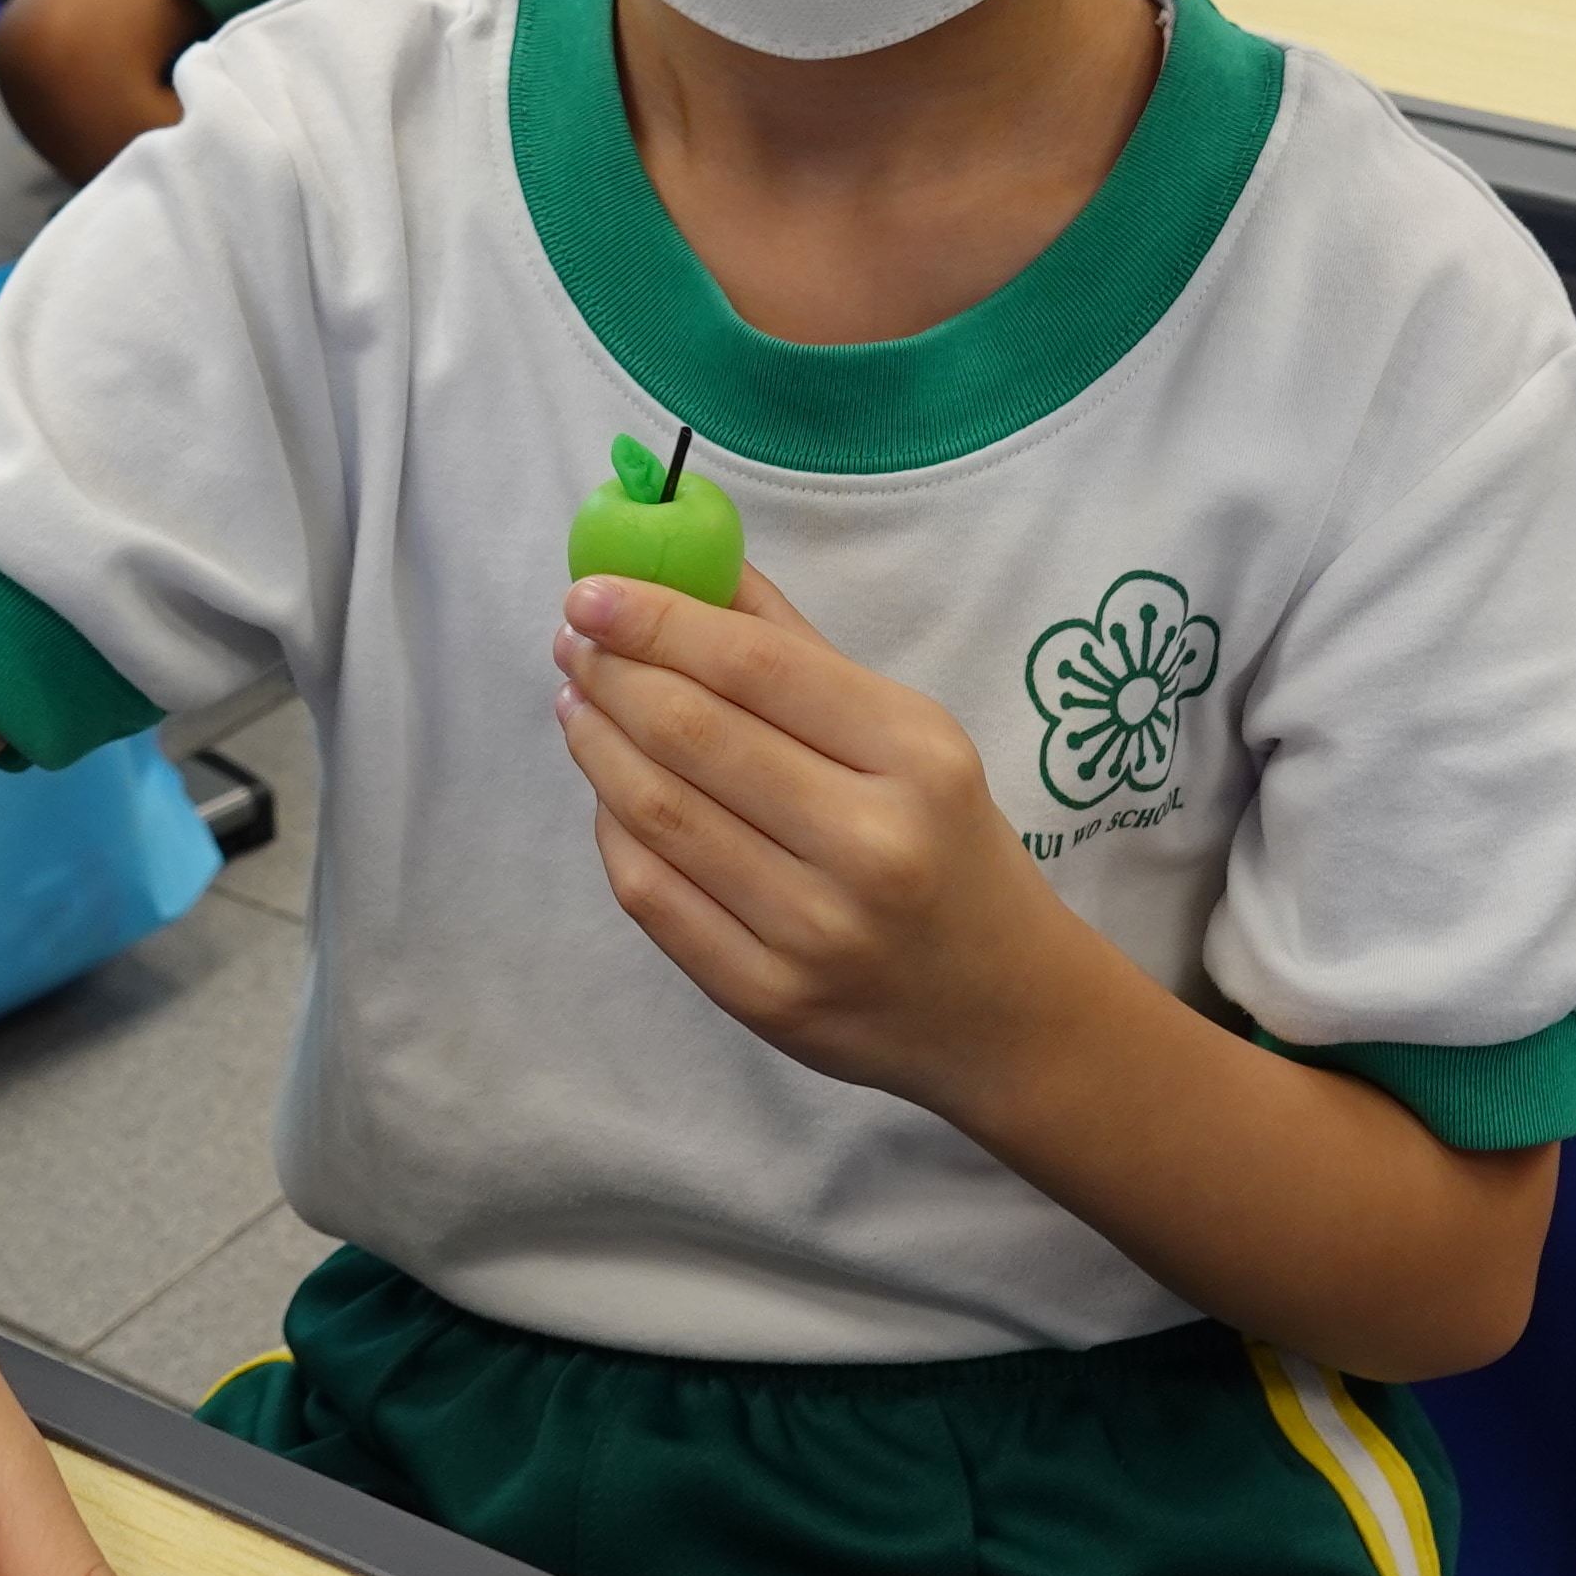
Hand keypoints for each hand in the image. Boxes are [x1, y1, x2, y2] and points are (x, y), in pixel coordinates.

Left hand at [552, 562, 1098, 1112]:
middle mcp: (868, 845)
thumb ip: (798, 651)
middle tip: (574, 638)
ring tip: (577, 699)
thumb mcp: (914, 737)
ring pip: (658, 812)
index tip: (591, 588)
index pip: (756, 667)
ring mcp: (813, 931)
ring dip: (597, 743)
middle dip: (613, 672)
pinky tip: (607, 788)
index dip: (658, 619)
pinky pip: (651, 895)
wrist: (1001, 1010)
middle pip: (694, 734)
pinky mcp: (765, 997)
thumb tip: (692, 565)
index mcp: (916, 759)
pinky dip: (612, 827)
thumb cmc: (949, 848)